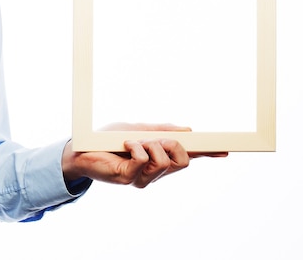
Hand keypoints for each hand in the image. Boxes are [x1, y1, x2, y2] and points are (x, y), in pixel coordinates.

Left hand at [62, 123, 226, 188]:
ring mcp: (143, 178)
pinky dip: (135, 147)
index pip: (188, 157)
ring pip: (164, 161)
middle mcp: (155, 172)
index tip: (225, 150)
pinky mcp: (129, 179)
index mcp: (160, 159)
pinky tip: (124, 146)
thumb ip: (161, 130)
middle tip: (153, 138)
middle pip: (183, 161)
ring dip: (150, 144)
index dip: (207, 154)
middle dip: (172, 144)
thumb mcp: (138, 129)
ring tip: (133, 142)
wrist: (82, 149)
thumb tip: (187, 130)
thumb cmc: (109, 140)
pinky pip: (143, 160)